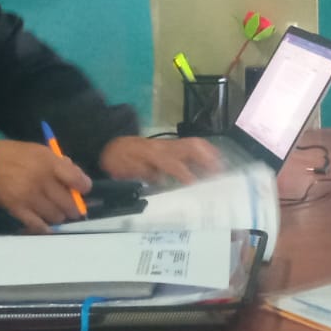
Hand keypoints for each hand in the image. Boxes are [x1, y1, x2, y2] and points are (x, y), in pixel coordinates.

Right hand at [0, 139, 92, 231]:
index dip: (84, 187)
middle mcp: (41, 181)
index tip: (84, 189)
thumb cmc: (17, 155)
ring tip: (56, 211)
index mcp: (49, 164)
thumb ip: (61, 164)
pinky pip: (37, 224)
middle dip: (74, 207)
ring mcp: (29, 197)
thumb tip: (78, 179)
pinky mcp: (18, 209)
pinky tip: (47, 224)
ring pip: (55, 216)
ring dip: (59, 215)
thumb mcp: (41, 151)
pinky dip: (45, 227)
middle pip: (68, 203)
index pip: (76, 180)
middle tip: (73, 207)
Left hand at [99, 134, 222, 185]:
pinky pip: (191, 145)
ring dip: (209, 154)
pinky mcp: (170, 145)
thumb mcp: (124, 170)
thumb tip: (163, 182)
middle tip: (219, 174)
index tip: (197, 187)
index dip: (186, 175)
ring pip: (193, 144)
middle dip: (207, 160)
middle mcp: (164, 147)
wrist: (109, 143)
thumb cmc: (117, 160)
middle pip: (190, 147)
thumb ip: (144, 175)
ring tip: (221, 168)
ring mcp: (168, 144)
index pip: (174, 164)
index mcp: (153, 154)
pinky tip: (212, 162)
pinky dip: (204, 152)